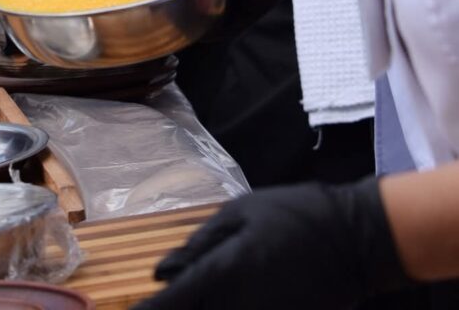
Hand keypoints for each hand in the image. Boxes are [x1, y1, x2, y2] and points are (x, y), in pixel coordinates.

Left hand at [135, 178, 408, 309]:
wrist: (354, 239)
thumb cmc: (294, 214)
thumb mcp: (242, 213)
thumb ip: (201, 243)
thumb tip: (164, 270)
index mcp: (224, 272)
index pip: (173, 303)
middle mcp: (238, 306)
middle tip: (158, 303)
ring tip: (188, 298)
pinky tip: (221, 300)